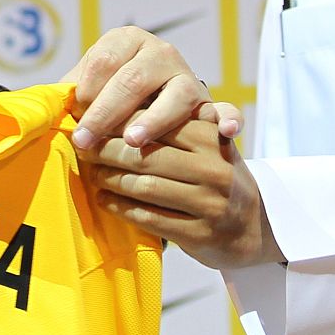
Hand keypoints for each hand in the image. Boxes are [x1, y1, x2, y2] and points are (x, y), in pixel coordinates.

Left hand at [64, 26, 240, 150]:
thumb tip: (44, 106)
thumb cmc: (111, 100)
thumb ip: (73, 92)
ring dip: (155, 118)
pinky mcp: (210, 104)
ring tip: (133, 139)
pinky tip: (226, 132)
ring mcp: (188, 77)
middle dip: (106, 112)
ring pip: (176, 95)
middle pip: (133, 79)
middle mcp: (161, 52)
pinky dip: (229, 118)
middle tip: (86, 140)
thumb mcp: (91, 88)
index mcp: (126, 40)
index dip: (85, 90)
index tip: (72, 118)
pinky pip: (226, 109)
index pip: (103, 61)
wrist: (157, 104)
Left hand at [85, 118, 281, 268]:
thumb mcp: (208, 140)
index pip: (156, 123)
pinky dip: (120, 207)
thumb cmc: (214, 174)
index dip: (118, 122)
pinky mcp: (200, 233)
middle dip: (106, 151)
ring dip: (109, 179)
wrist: (252, 226)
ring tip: (91, 172)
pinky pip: (148, 217)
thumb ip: (176, 119)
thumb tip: (117, 101)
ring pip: (144, 187)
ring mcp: (209, 203)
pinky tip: (104, 199)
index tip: (90, 122)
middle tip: (83, 148)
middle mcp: (213, 168)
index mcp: (211, 137)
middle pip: (145, 156)